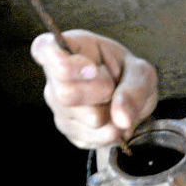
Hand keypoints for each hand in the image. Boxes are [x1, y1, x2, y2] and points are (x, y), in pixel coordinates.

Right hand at [30, 29, 157, 148]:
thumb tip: (121, 118)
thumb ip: (134, 90)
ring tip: (114, 103)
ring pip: (83, 118)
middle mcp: (56, 77)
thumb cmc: (130, 76)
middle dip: (101, 93)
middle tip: (113, 87)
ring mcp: (58, 106)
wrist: (133, 101)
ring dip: (110, 114)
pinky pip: (91, 137)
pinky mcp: (68, 129)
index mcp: (71, 48)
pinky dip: (110, 132)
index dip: (63, 63)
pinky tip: (112, 119)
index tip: (92, 68)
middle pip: (65, 93)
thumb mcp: (142, 73)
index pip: (44, 49)